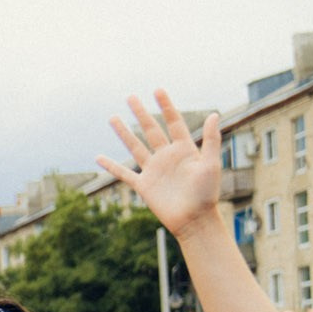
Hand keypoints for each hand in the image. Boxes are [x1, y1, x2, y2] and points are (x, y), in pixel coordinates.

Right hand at [95, 90, 223, 236]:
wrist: (194, 220)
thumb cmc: (207, 194)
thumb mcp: (211, 164)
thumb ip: (212, 139)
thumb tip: (214, 114)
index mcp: (184, 149)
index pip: (173, 122)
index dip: (166, 106)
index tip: (157, 91)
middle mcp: (167, 157)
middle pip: (151, 130)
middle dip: (141, 113)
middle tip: (131, 97)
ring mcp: (154, 170)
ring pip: (135, 146)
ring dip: (124, 132)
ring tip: (113, 118)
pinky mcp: (144, 185)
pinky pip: (124, 173)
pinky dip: (111, 166)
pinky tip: (99, 157)